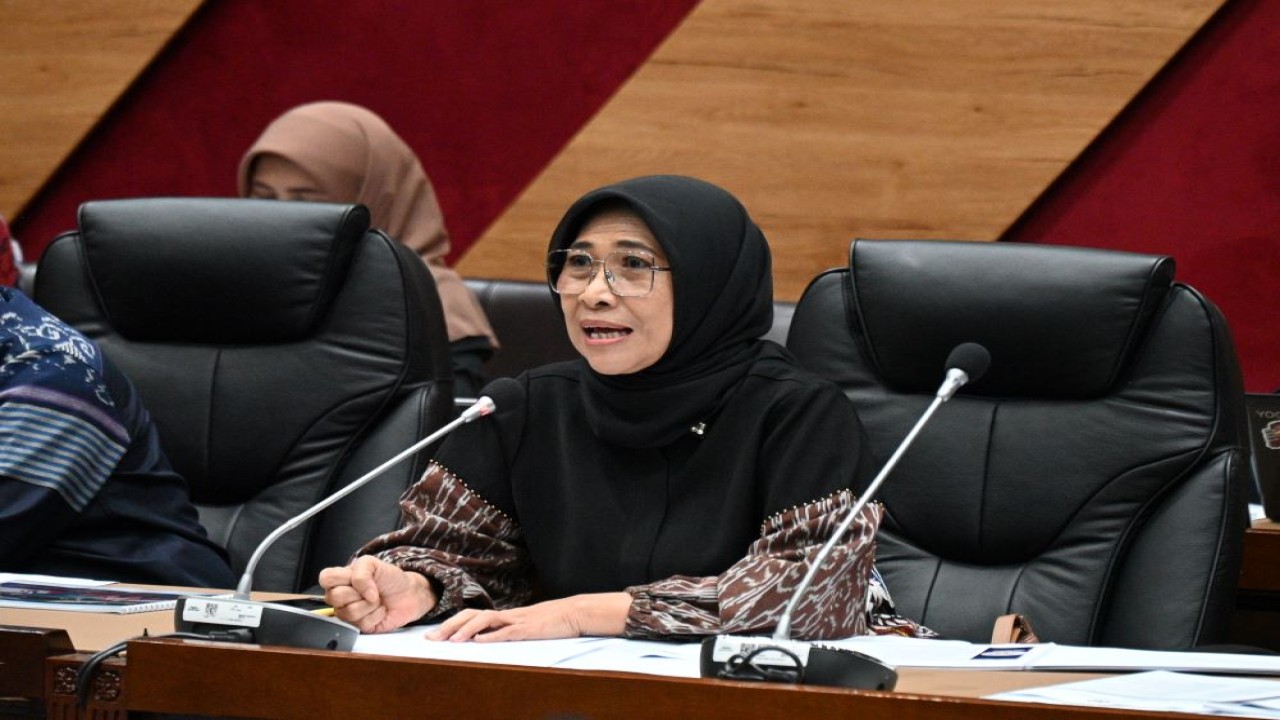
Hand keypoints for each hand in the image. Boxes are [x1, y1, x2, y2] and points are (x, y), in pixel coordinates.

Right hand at [318, 555, 436, 633]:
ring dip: (369, 605)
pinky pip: (361, 624)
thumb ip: (362, 572)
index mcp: (341, 579)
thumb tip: (360, 592)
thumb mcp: (374, 564)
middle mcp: (341, 597)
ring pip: (348, 612)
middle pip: (334, 597)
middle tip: (371, 590)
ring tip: (377, 600)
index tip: (356, 578)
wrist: (409, 594)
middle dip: (359, 592)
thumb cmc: (390, 578)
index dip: (340, 579)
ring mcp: (349, 613)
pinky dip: (376, 615)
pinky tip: (380, 610)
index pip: (325, 578)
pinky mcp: (360, 627)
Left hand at [428, 592, 631, 642]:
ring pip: (485, 620)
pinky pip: (507, 631)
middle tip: (431, 639)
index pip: (471, 615)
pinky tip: (479, 642)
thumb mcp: (525, 626)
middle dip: (449, 627)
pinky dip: (492, 637)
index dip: (451, 623)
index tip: (433, 635)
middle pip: (471, 615)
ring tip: (451, 642)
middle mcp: (506, 614)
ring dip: (466, 631)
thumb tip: (483, 640)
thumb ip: (505, 631)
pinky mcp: (529, 628)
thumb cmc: (551, 622)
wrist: (575, 612)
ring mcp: (517, 620)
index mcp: (504, 615)